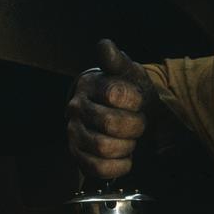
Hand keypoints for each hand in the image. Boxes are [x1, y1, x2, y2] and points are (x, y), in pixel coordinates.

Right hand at [67, 39, 153, 178]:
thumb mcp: (130, 74)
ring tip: (131, 139)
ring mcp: (75, 133)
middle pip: (110, 123)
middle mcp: (77, 108)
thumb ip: (118, 61)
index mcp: (90, 85)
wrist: (128, 117)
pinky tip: (125, 157)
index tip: (139, 102)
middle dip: (135, 126)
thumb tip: (104, 45)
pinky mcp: (78, 156)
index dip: (135, 101)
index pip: (114, 94)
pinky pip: (98, 167)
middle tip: (139, 123)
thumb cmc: (130, 95)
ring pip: (103, 147)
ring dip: (127, 146)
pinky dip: (119, 166)